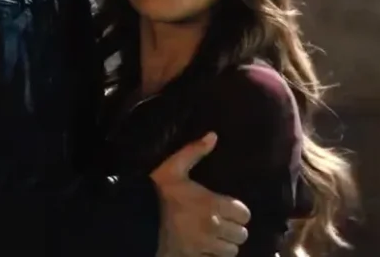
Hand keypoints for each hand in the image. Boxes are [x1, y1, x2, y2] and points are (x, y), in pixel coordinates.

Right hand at [151, 132, 250, 256]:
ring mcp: (204, 246)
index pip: (244, 214)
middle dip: (235, 230)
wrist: (134, 219)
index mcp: (213, 204)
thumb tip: (213, 135)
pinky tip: (207, 250)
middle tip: (226, 225)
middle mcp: (213, 226)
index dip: (240, 212)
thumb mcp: (173, 168)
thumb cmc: (156, 193)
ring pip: (230, 251)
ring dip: (226, 245)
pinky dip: (214, 256)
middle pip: (241, 234)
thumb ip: (194, 152)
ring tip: (218, 239)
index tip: (232, 210)